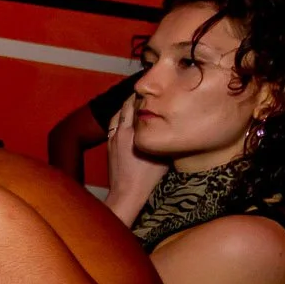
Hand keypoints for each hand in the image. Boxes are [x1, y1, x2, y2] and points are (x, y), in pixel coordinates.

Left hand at [104, 96, 166, 223]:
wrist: (126, 193)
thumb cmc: (147, 178)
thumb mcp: (163, 157)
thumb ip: (165, 138)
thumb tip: (175, 125)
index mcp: (133, 133)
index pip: (138, 105)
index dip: (146, 96)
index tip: (156, 91)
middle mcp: (120, 132)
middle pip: (126, 106)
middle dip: (135, 98)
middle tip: (147, 92)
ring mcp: (112, 138)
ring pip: (117, 114)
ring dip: (126, 107)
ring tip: (137, 102)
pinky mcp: (108, 145)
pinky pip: (113, 125)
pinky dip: (120, 118)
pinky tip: (127, 118)